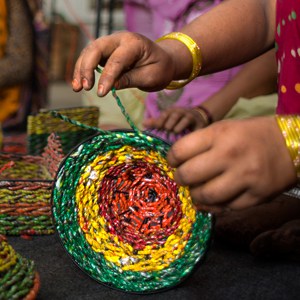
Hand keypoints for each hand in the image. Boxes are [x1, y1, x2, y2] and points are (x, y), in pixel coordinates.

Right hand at [72, 31, 175, 95]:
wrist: (162, 60)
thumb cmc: (159, 68)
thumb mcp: (150, 77)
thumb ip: (130, 79)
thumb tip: (111, 86)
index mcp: (134, 43)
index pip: (117, 59)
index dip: (107, 76)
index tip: (101, 93)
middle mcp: (120, 39)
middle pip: (96, 48)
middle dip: (87, 67)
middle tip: (85, 87)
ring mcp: (111, 43)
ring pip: (89, 52)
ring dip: (81, 69)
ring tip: (77, 88)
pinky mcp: (106, 52)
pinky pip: (90, 58)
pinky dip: (83, 70)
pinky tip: (79, 83)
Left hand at [143, 107, 207, 133]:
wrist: (198, 117)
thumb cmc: (178, 120)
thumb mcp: (167, 119)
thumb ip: (156, 122)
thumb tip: (143, 124)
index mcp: (171, 111)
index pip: (165, 114)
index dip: (160, 120)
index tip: (157, 127)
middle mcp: (181, 112)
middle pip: (175, 115)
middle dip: (170, 122)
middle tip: (167, 129)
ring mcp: (191, 117)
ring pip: (186, 119)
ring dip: (180, 126)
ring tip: (175, 131)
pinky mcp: (200, 123)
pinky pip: (196, 127)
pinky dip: (192, 131)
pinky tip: (187, 137)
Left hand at [167, 116, 296, 211]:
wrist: (291, 144)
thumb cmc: (251, 134)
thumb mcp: (224, 128)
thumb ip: (200, 143)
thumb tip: (178, 161)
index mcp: (220, 134)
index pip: (180, 151)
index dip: (172, 159)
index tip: (174, 162)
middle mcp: (230, 155)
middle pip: (188, 175)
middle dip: (180, 179)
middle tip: (183, 178)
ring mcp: (245, 177)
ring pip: (205, 196)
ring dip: (195, 195)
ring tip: (197, 190)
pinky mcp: (257, 196)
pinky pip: (225, 208)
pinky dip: (214, 206)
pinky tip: (214, 199)